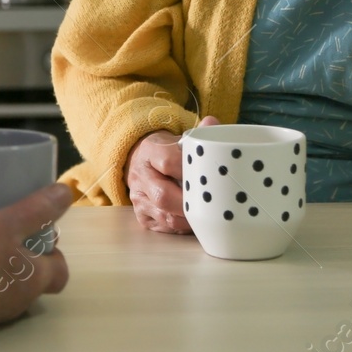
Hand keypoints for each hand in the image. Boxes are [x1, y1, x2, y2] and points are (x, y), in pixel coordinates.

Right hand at [0, 184, 72, 332]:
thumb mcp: (7, 224)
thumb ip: (37, 209)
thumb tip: (67, 193)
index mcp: (35, 280)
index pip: (61, 272)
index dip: (55, 253)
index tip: (40, 234)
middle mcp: (19, 301)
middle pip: (34, 278)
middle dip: (26, 257)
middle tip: (7, 233)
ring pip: (7, 287)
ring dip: (0, 267)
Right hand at [126, 116, 218, 233]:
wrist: (140, 161)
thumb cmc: (165, 151)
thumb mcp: (178, 138)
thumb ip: (197, 133)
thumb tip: (213, 124)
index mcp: (150, 151)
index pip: (169, 161)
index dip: (191, 171)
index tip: (209, 176)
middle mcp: (140, 176)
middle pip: (163, 195)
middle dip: (190, 203)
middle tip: (212, 204)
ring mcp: (138, 198)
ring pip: (164, 216)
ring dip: (189, 219)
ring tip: (208, 216)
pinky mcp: (142, 216)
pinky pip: (163, 227)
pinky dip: (182, 227)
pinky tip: (194, 221)